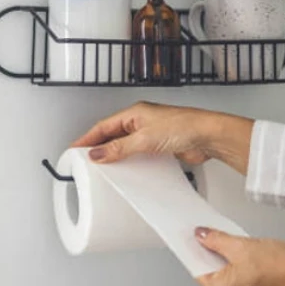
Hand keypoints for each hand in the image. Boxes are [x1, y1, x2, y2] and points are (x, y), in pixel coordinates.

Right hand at [71, 102, 253, 173]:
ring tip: (103, 169)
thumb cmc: (184, 126)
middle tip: (86, 162)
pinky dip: (130, 163)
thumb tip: (97, 153)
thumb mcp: (144, 138)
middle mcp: (141, 122)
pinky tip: (127, 172)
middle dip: (99, 148)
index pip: (103, 126)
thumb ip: (118, 148)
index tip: (75, 150)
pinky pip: (138, 155)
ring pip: (125, 146)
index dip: (88, 138)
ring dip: (115, 157)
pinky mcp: (160, 147)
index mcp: (134, 113)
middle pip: (112, 136)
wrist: (209, 136)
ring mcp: (151, 134)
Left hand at [194, 227, 284, 285]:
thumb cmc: (280, 266)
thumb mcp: (240, 245)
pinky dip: (238, 268)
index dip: (195, 250)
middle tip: (211, 235)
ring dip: (226, 260)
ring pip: (226, 277)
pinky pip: (239, 281)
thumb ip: (216, 240)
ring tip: (232, 243)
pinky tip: (244, 254)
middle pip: (211, 273)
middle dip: (211, 254)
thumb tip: (202, 235)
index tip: (193, 238)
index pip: (197, 269)